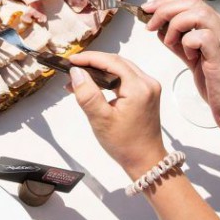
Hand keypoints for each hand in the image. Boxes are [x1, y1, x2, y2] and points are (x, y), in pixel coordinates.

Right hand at [65, 51, 166, 173]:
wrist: (145, 161)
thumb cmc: (124, 144)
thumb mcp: (101, 120)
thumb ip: (87, 94)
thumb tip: (76, 72)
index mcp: (139, 88)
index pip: (112, 62)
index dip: (90, 58)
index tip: (71, 60)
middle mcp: (148, 83)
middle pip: (117, 62)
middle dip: (93, 62)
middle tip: (72, 68)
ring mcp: (149, 87)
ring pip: (121, 68)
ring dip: (100, 70)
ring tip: (79, 77)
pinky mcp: (147, 93)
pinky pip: (125, 78)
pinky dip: (108, 78)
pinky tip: (93, 85)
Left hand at [141, 0, 219, 136]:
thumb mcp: (196, 61)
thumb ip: (181, 44)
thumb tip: (161, 30)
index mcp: (219, 28)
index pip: (191, 1)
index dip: (166, 2)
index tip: (148, 10)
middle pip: (192, 2)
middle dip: (164, 9)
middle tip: (150, 23)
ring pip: (198, 13)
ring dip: (175, 23)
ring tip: (169, 41)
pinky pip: (203, 37)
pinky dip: (188, 42)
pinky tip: (188, 56)